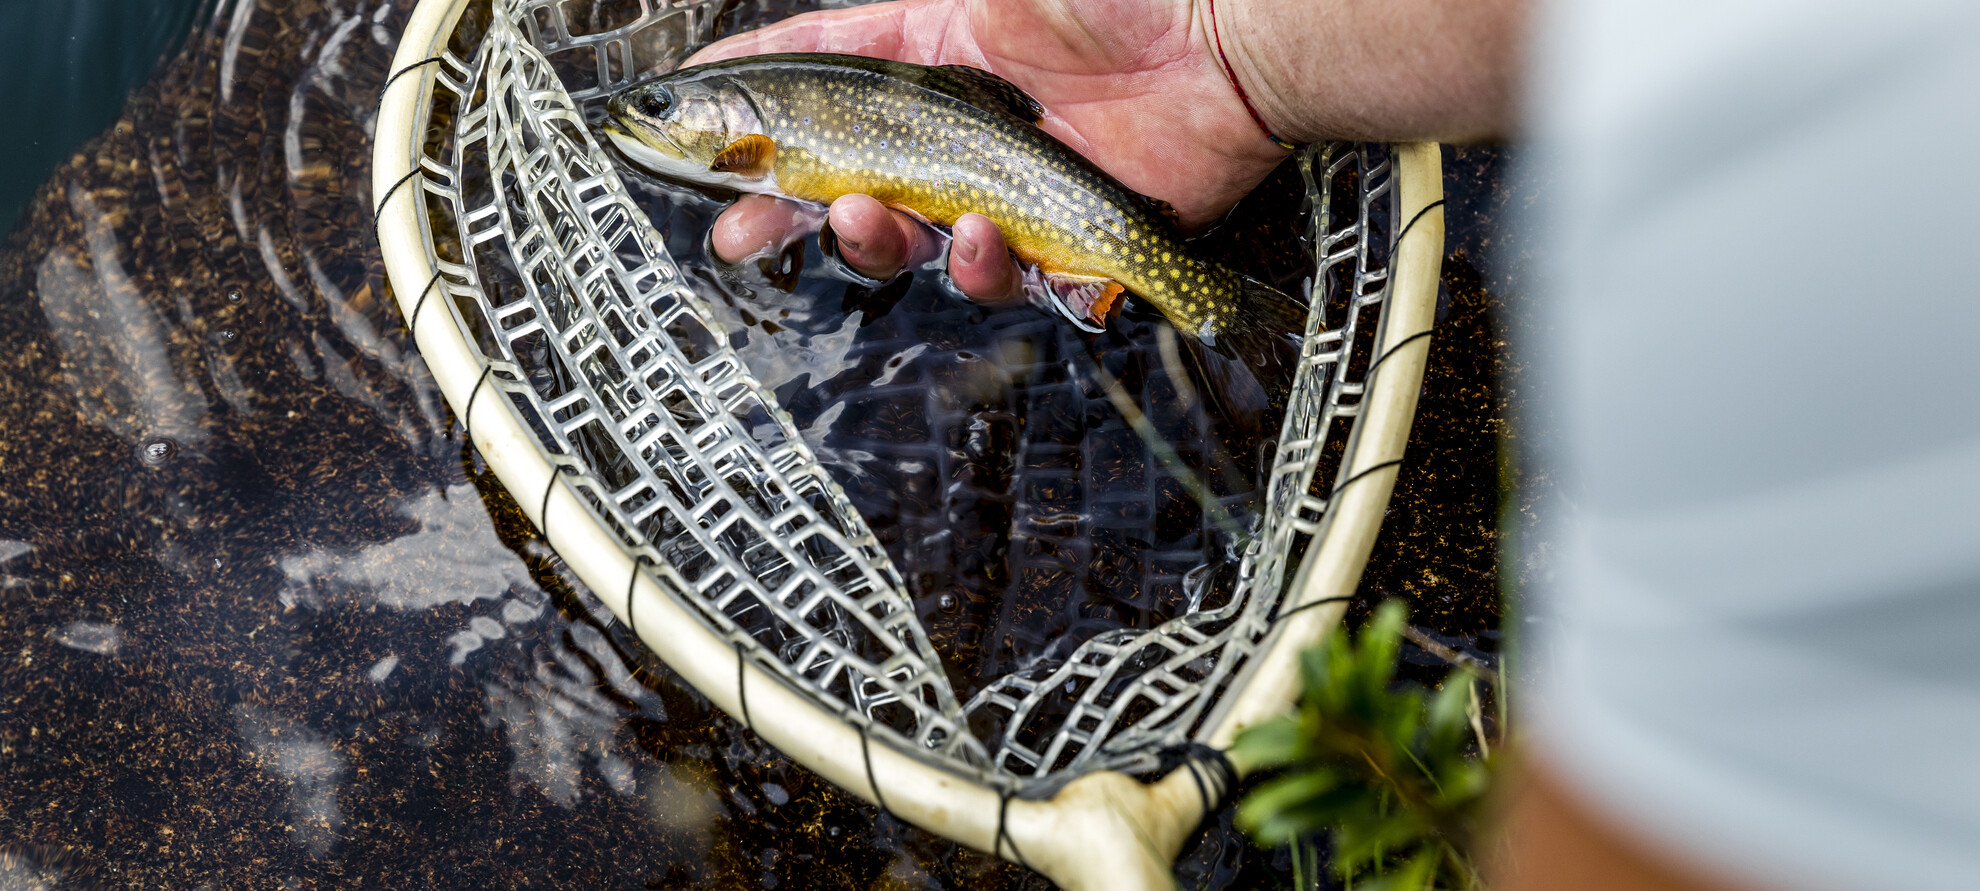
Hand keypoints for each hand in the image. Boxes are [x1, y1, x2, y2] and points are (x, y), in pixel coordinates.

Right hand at [688, 0, 1290, 298]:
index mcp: (930, 53)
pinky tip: (984, 235)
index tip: (686, 107)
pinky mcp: (1058, 243)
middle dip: (778, 208)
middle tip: (736, 228)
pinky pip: (997, 277)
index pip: (818, 71)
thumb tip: (814, 18)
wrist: (1224, 46)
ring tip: (865, 217)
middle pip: (843, 177)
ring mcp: (1004, 189)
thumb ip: (895, 15)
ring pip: (909, 241)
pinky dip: (978, 264)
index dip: (750, 92)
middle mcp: (958, 128)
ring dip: (871, 239)